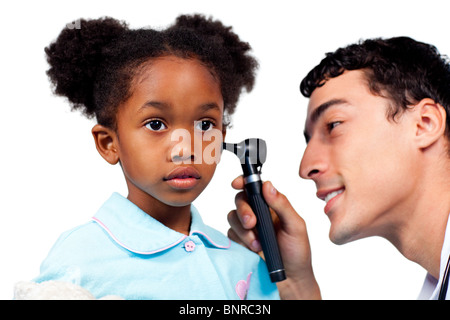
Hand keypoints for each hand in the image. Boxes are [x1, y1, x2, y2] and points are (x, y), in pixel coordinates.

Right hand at [227, 176, 320, 299]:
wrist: (290, 279)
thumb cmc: (297, 251)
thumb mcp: (295, 226)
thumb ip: (282, 204)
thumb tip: (267, 185)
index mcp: (272, 205)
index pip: (255, 187)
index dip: (244, 181)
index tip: (237, 183)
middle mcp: (258, 213)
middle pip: (240, 200)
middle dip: (243, 210)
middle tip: (252, 223)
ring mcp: (248, 227)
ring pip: (232, 216)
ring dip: (243, 230)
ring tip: (257, 244)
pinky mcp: (240, 240)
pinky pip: (231, 233)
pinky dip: (240, 240)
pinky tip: (253, 249)